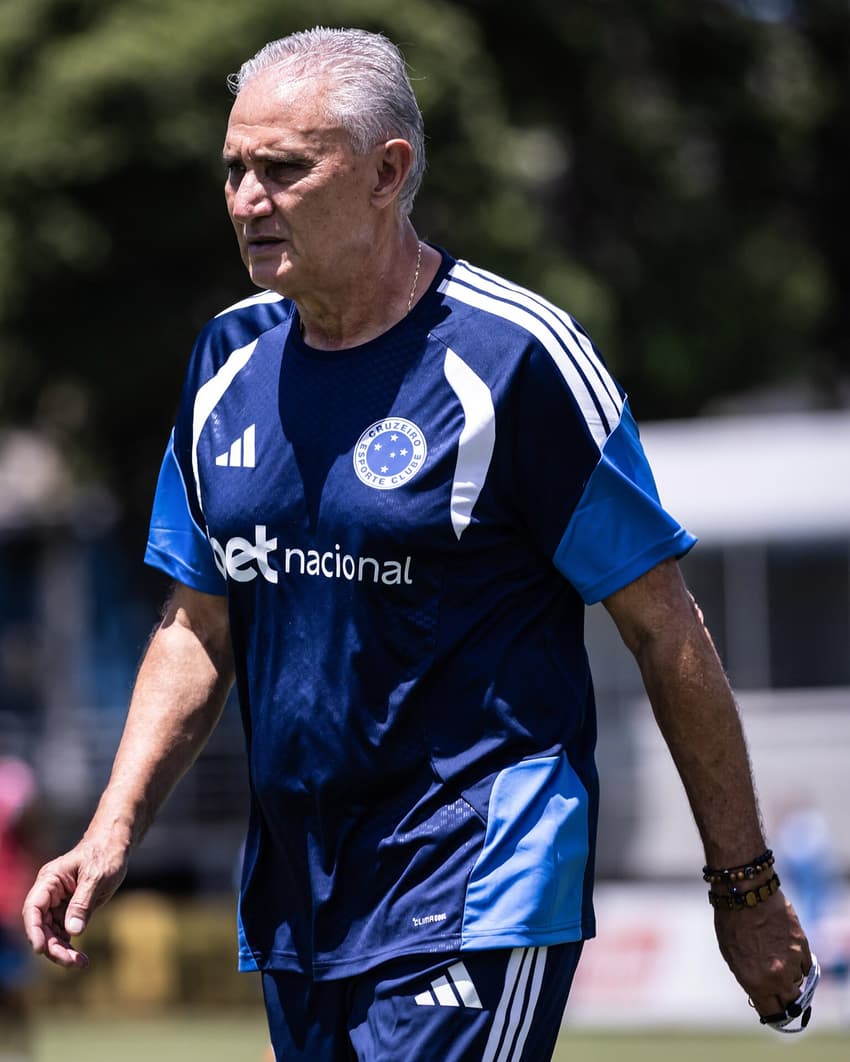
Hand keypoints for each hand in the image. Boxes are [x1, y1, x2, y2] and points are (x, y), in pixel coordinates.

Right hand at [22, 837, 127, 968]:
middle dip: (52, 946)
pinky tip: (81, 959)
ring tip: (80, 963)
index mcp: (49, 880)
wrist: (115, 847)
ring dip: (62, 951)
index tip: (41, 948)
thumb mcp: (96, 876)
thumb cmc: (105, 855)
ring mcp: (58, 904)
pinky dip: (70, 947)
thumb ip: (83, 902)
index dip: (34, 930)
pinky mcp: (69, 911)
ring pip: (51, 934)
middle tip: (71, 961)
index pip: (33, 908)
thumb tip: (72, 931)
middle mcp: (49, 894)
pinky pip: (64, 933)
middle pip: (41, 926)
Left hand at [714, 889, 812, 1019]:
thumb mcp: (732, 956)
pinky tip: (785, 949)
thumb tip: (763, 990)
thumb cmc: (732, 922)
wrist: (746, 892)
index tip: (775, 1013)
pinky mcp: (803, 946)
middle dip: (785, 999)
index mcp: (756, 982)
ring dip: (790, 976)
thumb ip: (751, 977)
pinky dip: (798, 962)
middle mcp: (777, 977)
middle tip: (780, 991)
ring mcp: (793, 961)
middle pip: (791, 1002)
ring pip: (798, 981)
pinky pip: (805, 965)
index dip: (774, 1015)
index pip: (773, 1013)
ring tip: (774, 957)